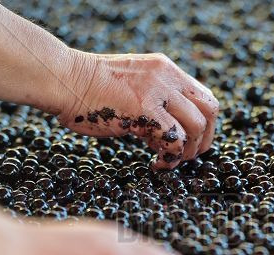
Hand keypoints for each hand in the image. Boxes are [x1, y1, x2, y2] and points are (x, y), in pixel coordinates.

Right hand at [57, 51, 218, 169]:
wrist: (64, 79)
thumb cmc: (91, 89)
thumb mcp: (134, 85)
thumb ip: (157, 101)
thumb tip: (171, 131)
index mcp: (167, 71)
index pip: (204, 98)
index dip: (206, 125)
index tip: (193, 143)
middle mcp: (167, 77)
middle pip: (210, 111)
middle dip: (204, 140)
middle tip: (188, 157)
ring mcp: (157, 92)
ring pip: (197, 127)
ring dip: (188, 152)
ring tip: (168, 161)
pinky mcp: (145, 110)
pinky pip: (174, 140)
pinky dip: (171, 158)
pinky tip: (156, 164)